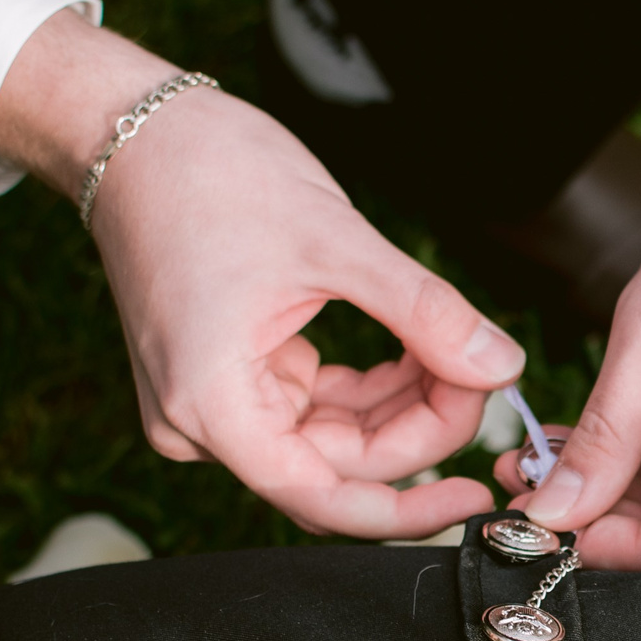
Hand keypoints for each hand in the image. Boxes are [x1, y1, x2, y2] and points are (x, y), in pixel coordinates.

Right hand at [0, 11, 524, 539]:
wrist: (137, 130)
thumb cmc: (212, 175)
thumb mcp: (338, 244)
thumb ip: (425, 315)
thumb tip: (503, 367)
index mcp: (211, 407)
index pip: (320, 496)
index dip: (405, 510)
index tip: (475, 495)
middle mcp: (200, 424)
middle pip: (335, 466)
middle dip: (418, 429)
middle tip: (485, 377)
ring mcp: (212, 404)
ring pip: (331, 440)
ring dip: (400, 407)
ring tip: (459, 357)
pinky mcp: (229, 378)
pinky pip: (314, 406)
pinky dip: (370, 388)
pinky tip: (419, 355)